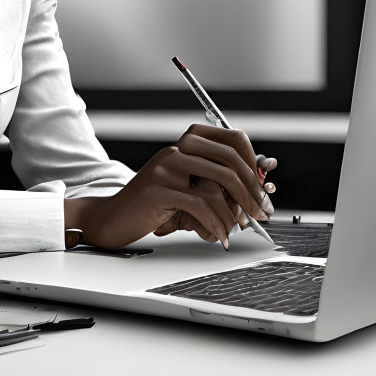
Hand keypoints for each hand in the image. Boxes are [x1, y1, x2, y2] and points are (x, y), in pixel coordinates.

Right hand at [66, 125, 270, 250]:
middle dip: (251, 191)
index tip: (262, 187)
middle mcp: (176, 150)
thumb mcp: (188, 192)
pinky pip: (200, 206)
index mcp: (187, 144)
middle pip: (229, 161)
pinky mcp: (158, 189)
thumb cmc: (153, 207)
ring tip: (235, 231)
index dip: (253, 162)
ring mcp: (165, 168)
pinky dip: (216, 224)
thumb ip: (216, 187)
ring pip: (217, 186)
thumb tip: (256, 192)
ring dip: (233, 214)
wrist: (113, 218)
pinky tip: (218, 236)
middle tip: (261, 213)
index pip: (231, 139)